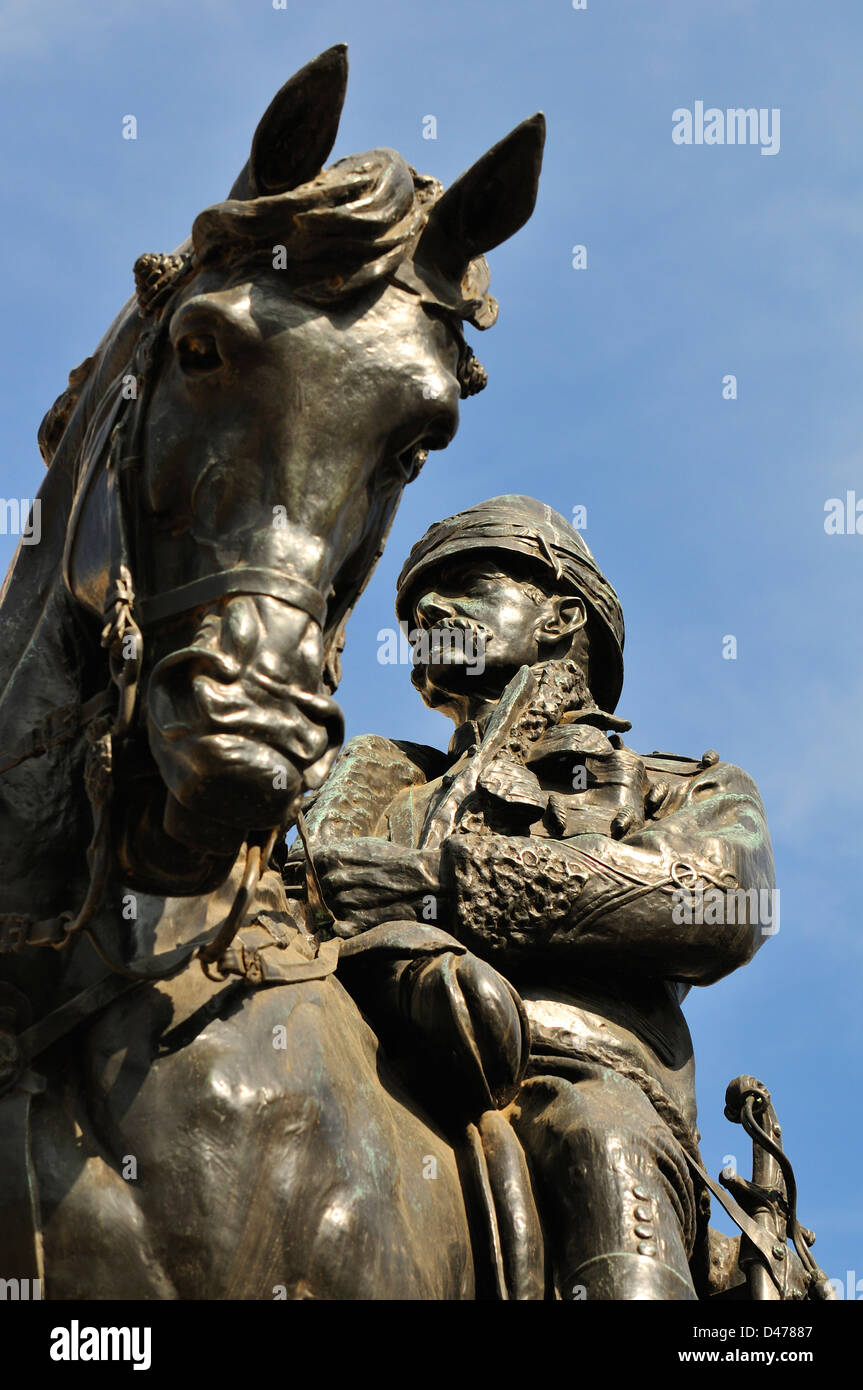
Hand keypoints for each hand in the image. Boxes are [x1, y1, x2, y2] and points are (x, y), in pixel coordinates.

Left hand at [311, 838, 444, 930]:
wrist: (426, 885)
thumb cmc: (396, 862)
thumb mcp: (364, 847)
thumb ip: (336, 853)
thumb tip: (311, 858)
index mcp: (332, 857)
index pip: (301, 865)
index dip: (306, 871)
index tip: (312, 875)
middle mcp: (332, 880)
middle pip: (310, 889)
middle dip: (319, 891)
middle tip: (339, 891)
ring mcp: (342, 904)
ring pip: (321, 909)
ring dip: (332, 908)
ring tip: (354, 904)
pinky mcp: (354, 924)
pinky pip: (334, 929)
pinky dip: (340, 926)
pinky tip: (355, 919)